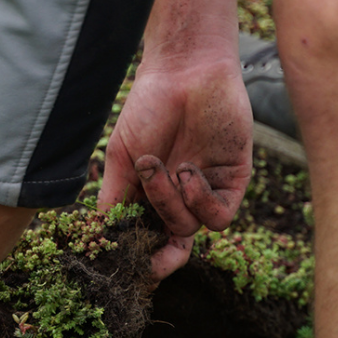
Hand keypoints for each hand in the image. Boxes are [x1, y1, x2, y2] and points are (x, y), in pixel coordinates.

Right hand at [97, 58, 252, 277]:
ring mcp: (209, 190)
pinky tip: (187, 172)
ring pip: (190, 229)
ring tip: (160, 167)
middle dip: (155, 240)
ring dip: (170, 205)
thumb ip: (115, 198)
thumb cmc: (148, 108)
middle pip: (171, 241)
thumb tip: (102, 237)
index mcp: (154, 195)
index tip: (131, 264)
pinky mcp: (235, 180)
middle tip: (143, 225)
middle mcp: (182, 197)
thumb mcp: (121, 157)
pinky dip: (199, 201)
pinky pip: (220, 216)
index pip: (151, 239)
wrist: (183, 72)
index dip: (143, 257)